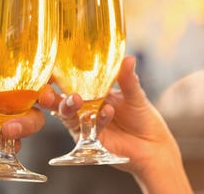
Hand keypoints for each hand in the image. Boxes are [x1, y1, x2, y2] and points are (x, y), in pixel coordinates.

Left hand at [0, 70, 51, 186]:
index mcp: (1, 96)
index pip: (29, 89)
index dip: (44, 90)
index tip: (45, 94)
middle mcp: (8, 115)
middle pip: (33, 117)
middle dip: (27, 123)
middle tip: (10, 129)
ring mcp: (4, 138)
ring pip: (18, 141)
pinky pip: (2, 160)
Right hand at [53, 56, 192, 193]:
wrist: (153, 145)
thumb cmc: (142, 116)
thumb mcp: (134, 94)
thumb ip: (127, 78)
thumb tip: (128, 58)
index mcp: (90, 92)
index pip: (68, 83)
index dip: (56, 78)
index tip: (50, 71)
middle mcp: (84, 108)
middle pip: (61, 101)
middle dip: (52, 96)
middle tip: (51, 90)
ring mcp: (85, 124)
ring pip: (67, 116)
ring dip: (68, 107)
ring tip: (76, 100)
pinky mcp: (90, 140)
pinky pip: (86, 129)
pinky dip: (97, 119)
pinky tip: (108, 111)